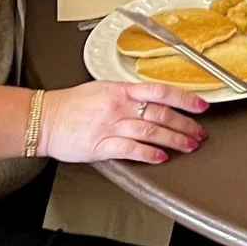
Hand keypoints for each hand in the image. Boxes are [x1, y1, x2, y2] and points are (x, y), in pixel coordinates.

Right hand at [41, 81, 206, 165]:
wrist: (44, 119)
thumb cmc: (71, 104)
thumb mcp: (103, 89)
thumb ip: (128, 94)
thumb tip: (153, 98)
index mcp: (121, 90)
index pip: (161, 91)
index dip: (185, 98)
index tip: (202, 105)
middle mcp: (119, 106)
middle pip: (161, 114)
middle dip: (186, 125)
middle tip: (200, 133)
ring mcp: (111, 126)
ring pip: (151, 131)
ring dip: (174, 140)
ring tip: (188, 145)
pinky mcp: (102, 145)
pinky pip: (131, 149)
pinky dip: (149, 153)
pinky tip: (160, 157)